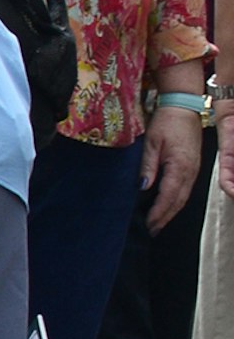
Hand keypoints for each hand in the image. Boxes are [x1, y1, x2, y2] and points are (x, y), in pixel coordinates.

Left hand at [141, 100, 203, 230]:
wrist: (183, 109)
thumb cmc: (166, 123)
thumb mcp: (152, 143)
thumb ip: (148, 166)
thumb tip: (143, 187)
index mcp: (180, 167)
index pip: (169, 196)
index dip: (159, 212)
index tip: (149, 224)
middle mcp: (190, 172)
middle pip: (178, 201)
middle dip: (165, 217)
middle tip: (151, 230)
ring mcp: (194, 170)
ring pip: (183, 197)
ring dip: (171, 211)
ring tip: (158, 223)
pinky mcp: (193, 167)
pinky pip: (185, 189)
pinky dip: (176, 201)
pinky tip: (167, 206)